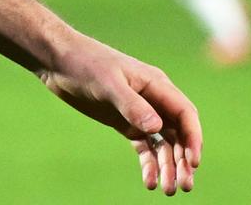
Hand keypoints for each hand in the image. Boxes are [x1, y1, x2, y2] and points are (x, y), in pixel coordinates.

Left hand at [36, 35, 200, 194]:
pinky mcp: (124, 123)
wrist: (56, 60)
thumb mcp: (107, 83)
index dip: (193, 138)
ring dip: (168, 166)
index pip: (185, 115)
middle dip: (183, 160)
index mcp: (156, 85)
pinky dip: (148, 163)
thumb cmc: (84, 63)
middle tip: (184, 186)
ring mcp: (140, 113)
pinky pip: (144, 146)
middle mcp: (154, 100)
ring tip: (168, 190)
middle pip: (178, 134)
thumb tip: (157, 128)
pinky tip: (148, 181)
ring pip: (163, 144)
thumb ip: (132, 105)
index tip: (193, 162)